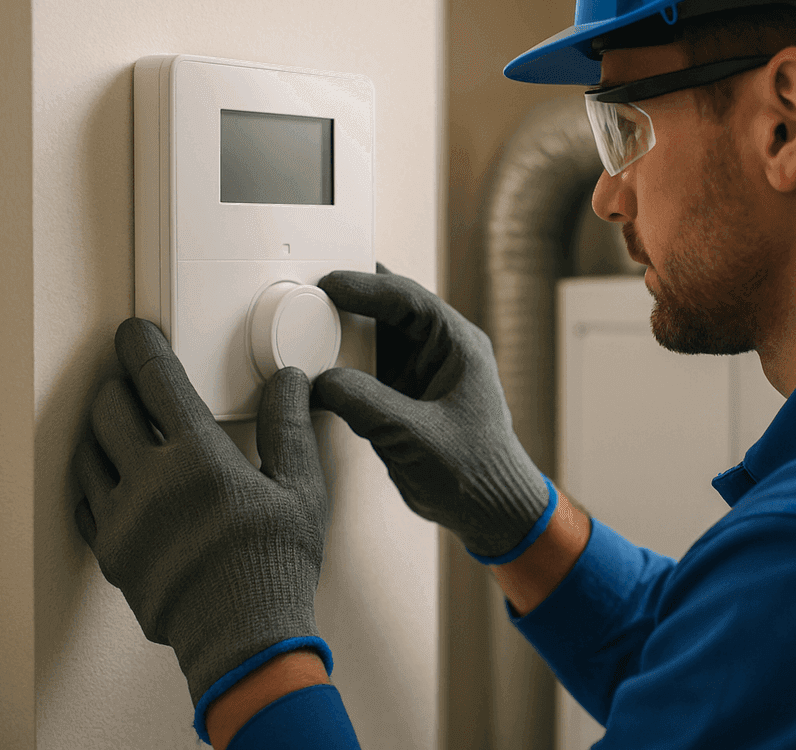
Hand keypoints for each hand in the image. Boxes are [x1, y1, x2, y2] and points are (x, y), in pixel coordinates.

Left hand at [73, 318, 328, 707]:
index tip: (136, 332)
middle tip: (132, 378)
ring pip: (88, 451)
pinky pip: (85, 500)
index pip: (156, 379)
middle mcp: (150, 481)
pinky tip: (114, 476)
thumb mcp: (302, 489)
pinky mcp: (110, 552)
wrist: (245, 637)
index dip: (142, 346)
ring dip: (102, 427)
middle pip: (109, 407)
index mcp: (199, 457)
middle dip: (118, 383)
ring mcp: (123, 519)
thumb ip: (290, 427)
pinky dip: (95, 477)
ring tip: (120, 423)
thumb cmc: (277, 565)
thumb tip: (290, 380)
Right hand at [311, 264, 553, 560]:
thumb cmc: (475, 472)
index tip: (328, 284)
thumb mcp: (416, 437)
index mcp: (459, 346)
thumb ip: (367, 405)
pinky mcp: (405, 395)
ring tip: (306, 324)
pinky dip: (344, 362)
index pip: (408, 299)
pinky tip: (318, 365)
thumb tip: (321, 382)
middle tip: (308, 293)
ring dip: (344, 331)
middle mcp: (442, 350)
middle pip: (390, 308)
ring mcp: (423, 371)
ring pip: (377, 335)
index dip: (366, 286)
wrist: (489, 510)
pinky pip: (370, 366)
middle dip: (350, 300)